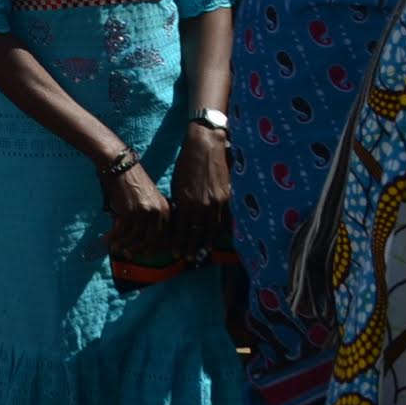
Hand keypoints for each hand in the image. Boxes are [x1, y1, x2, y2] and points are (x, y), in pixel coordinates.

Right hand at [103, 158, 172, 255]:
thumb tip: (143, 236)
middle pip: (152, 241)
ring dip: (124, 245)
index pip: (165, 237)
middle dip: (140, 251)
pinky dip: (113, 238)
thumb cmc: (130, 179)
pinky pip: (122, 232)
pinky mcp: (129, 212)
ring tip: (115, 247)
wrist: (118, 164)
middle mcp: (158, 212)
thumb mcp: (148, 197)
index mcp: (166, 209)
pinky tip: (106, 239)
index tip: (145, 254)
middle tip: (129, 255)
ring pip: (135, 239)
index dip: (155, 248)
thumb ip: (150, 215)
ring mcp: (144, 213)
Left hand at [170, 123, 231, 259]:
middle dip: (193, 247)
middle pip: (199, 234)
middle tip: (189, 258)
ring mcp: (218, 202)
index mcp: (186, 201)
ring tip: (202, 252)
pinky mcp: (229, 197)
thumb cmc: (186, 163)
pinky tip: (217, 237)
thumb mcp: (177, 184)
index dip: (180, 243)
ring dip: (207, 242)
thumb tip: (181, 220)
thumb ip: (180, 203)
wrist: (205, 146)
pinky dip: (220, 229)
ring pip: (213, 229)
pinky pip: (225, 218)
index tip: (177, 253)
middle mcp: (202, 205)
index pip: (183, 230)